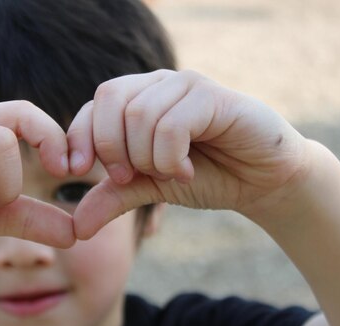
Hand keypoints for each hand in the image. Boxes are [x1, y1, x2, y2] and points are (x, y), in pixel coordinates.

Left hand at [67, 70, 311, 238]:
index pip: (91, 107)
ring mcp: (185, 85)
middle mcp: (158, 84)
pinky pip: (171, 125)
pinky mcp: (212, 96)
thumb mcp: (150, 189)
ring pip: (139, 115)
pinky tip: (187, 171)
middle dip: (112, 149)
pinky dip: (171, 158)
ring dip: (148, 159)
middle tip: (134, 177)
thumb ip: (113, 197)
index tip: (77, 172)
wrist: (262, 182)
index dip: (79, 139)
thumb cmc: (206, 176)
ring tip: (171, 174)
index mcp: (137, 99)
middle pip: (108, 102)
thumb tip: (77, 226)